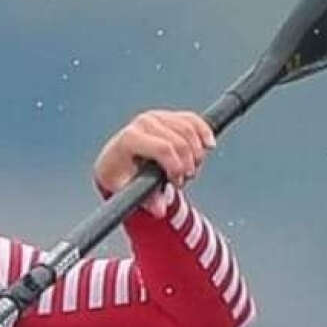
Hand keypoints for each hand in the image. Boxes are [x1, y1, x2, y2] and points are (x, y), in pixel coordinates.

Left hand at [93, 109, 215, 211]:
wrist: (117, 161)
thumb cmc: (123, 178)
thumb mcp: (129, 191)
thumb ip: (146, 200)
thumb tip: (160, 211)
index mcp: (130, 138)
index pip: (164, 149)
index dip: (176, 167)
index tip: (177, 183)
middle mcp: (143, 123)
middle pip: (180, 142)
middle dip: (188, 164)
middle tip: (184, 180)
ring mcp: (157, 117)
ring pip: (190, 130)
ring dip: (197, 154)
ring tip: (189, 170)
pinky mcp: (169, 116)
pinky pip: (193, 120)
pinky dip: (204, 132)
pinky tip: (209, 145)